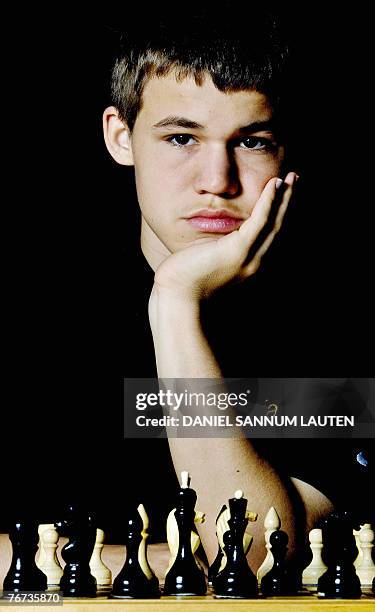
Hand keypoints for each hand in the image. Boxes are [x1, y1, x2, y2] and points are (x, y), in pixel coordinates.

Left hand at [152, 172, 296, 301]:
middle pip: (279, 227)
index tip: (286, 193)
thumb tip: (218, 231)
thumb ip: (218, 244)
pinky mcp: (238, 251)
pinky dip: (269, 202)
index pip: (271, 234)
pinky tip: (275, 185)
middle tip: (297, 179)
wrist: (177, 297)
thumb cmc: (186, 279)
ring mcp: (249, 258)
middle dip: (289, 202)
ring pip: (274, 222)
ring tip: (292, 176)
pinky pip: (260, 221)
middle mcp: (256, 262)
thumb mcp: (207, 256)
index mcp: (249, 264)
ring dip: (285, 198)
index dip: (281, 212)